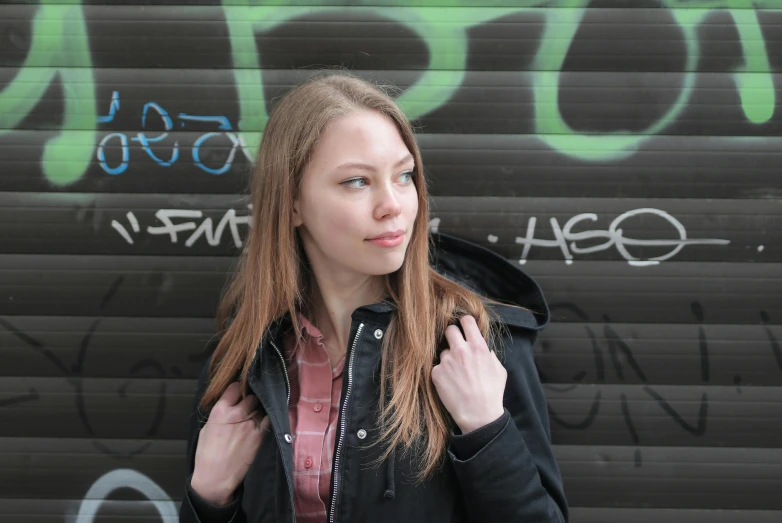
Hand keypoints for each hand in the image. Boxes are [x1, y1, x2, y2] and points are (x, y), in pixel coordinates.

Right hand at [190, 382, 269, 505]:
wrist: (216, 478)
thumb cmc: (206, 455)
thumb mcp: (206, 429)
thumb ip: (219, 414)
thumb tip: (228, 406)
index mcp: (220, 410)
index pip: (234, 387)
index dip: (237, 389)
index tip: (238, 392)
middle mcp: (237, 414)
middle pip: (250, 396)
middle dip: (249, 399)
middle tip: (247, 406)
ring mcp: (250, 424)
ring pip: (259, 407)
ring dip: (257, 410)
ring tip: (253, 417)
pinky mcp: (260, 435)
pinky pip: (268, 419)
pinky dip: (266, 419)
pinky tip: (261, 423)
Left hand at [431, 315, 506, 433]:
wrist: (478, 415)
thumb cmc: (492, 394)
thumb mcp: (499, 370)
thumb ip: (490, 356)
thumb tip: (485, 351)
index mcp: (478, 346)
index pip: (466, 321)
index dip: (465, 323)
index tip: (464, 327)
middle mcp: (461, 350)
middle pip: (449, 330)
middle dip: (452, 336)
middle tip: (456, 346)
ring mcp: (447, 361)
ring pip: (443, 351)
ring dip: (448, 358)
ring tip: (456, 374)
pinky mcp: (436, 373)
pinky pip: (437, 367)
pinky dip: (442, 373)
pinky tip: (450, 383)